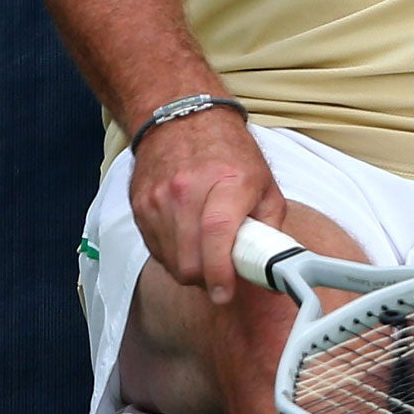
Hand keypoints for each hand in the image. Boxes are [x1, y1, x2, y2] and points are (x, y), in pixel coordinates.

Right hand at [126, 106, 283, 305]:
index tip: (225, 293)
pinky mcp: (140, 206)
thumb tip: (274, 267)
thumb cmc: (230, 153)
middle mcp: (188, 191)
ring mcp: (159, 200)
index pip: (217, 234)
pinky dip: (172, 255)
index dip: (221, 272)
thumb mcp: (265, 182)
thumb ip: (270, 226)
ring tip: (206, 252)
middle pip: (189, 260)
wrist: (182, 119)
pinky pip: (155, 249)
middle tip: (222, 274)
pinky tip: (187, 238)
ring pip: (171, 261)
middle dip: (207, 278)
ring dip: (189, 268)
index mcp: (228, 182)